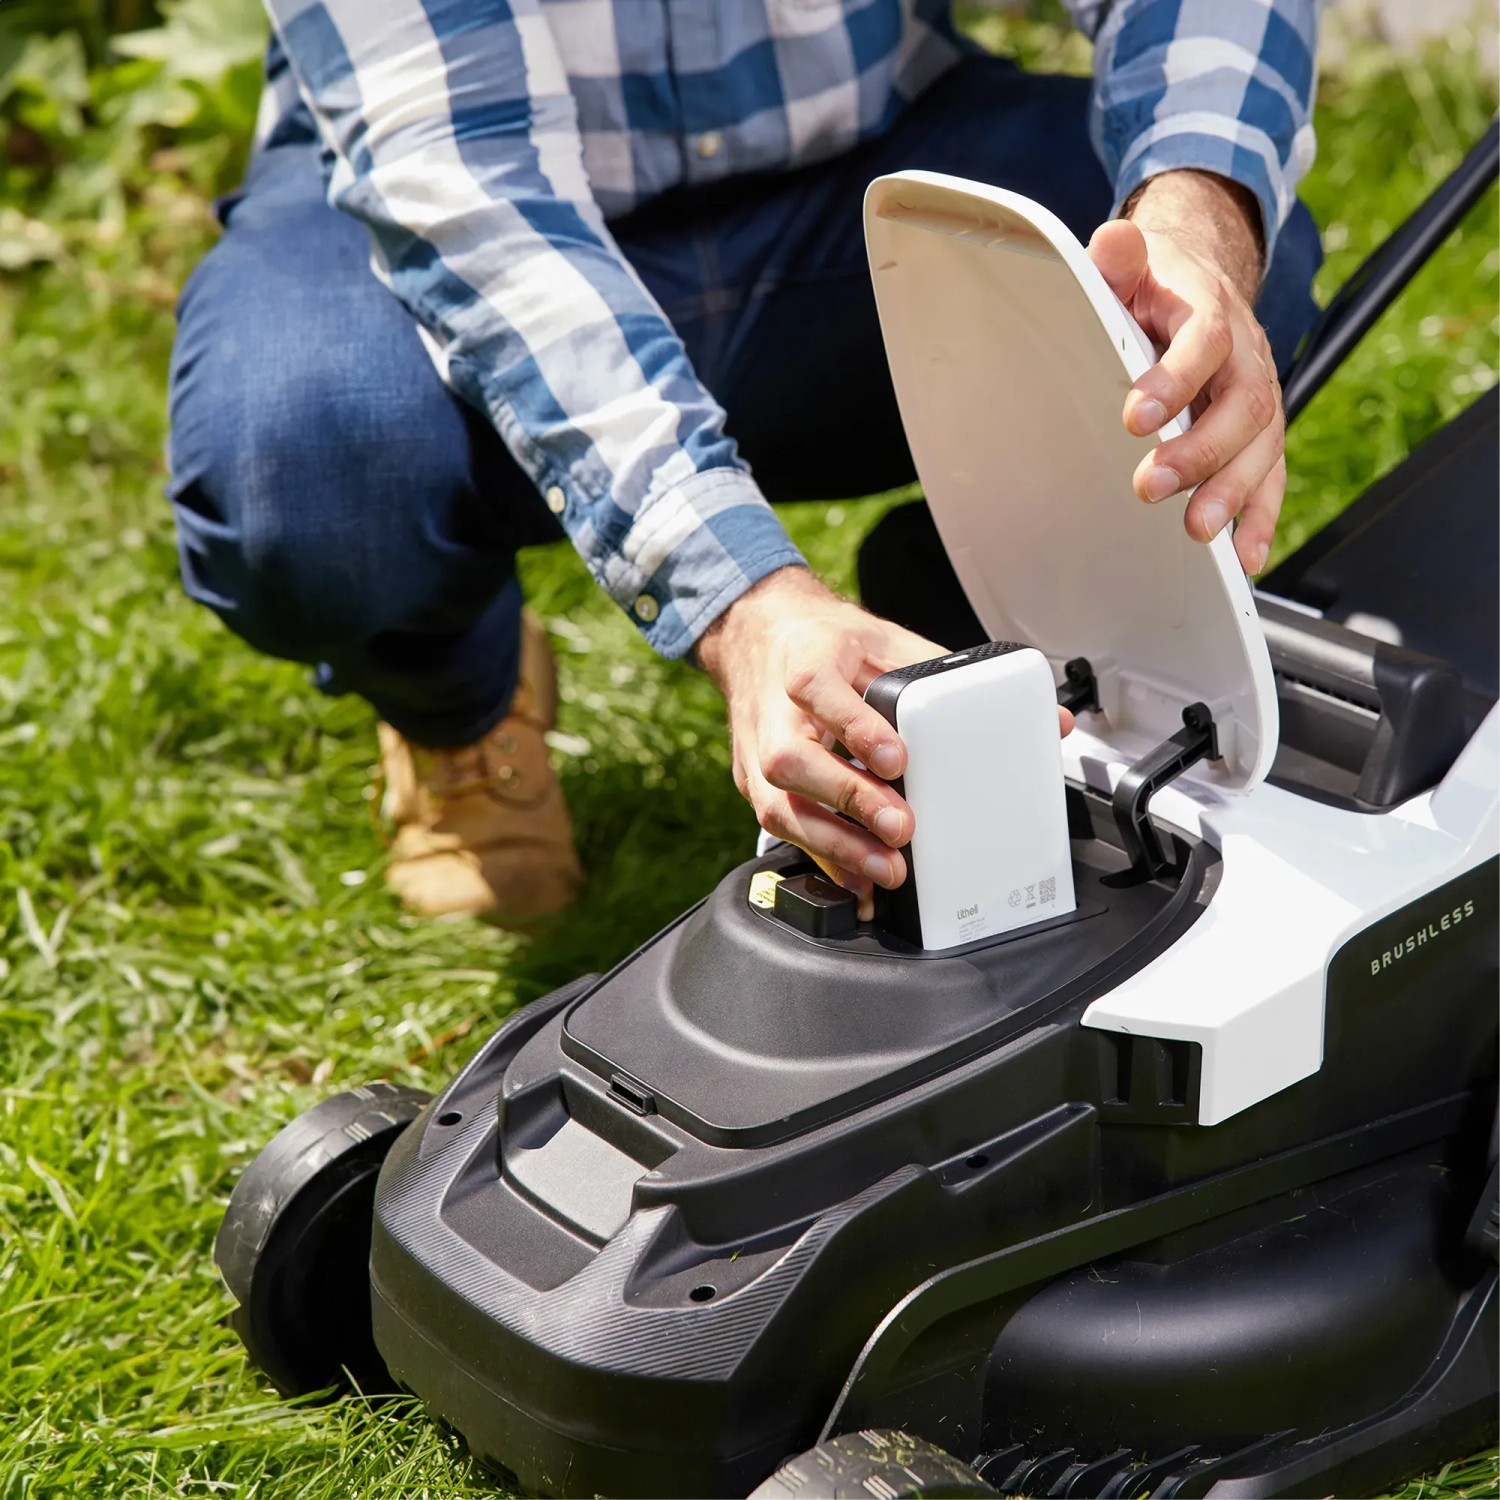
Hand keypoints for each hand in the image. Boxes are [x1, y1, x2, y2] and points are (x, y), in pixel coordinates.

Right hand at [697, 567, 1073, 916]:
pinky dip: (824, 860)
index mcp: (806, 662)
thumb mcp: (888, 642)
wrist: (759, 637)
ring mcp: (757, 754)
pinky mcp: (756, 787)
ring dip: (836, 844)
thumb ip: (956, 680)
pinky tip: (859, 882)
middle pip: (793, 761)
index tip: (897, 759)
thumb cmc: (828, 644)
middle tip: (902, 827)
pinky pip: (783, 831)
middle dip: (849, 799)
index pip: (818, 690)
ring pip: (780, 807)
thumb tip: (1051, 720)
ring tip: (887, 868)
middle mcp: (773, 713)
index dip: (856, 728)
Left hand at [1088, 169, 1283, 575]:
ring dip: (1231, 492)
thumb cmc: (1154, 286)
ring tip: (1197, 529)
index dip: (1175, 378)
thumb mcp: (1132, 265)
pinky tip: (1245, 556)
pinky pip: (1271, 477)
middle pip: (1242, 404)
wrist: (1197, 285)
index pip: (1203, 341)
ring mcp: (1258, 397)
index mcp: (1209, 310)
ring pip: (1262, 447)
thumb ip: (1121, 259)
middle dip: (1201, 451)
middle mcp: (1244, 356)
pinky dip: (1259, 518)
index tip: (1137, 416)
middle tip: (1152, 484)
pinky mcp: (1259, 435)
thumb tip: (1114, 241)